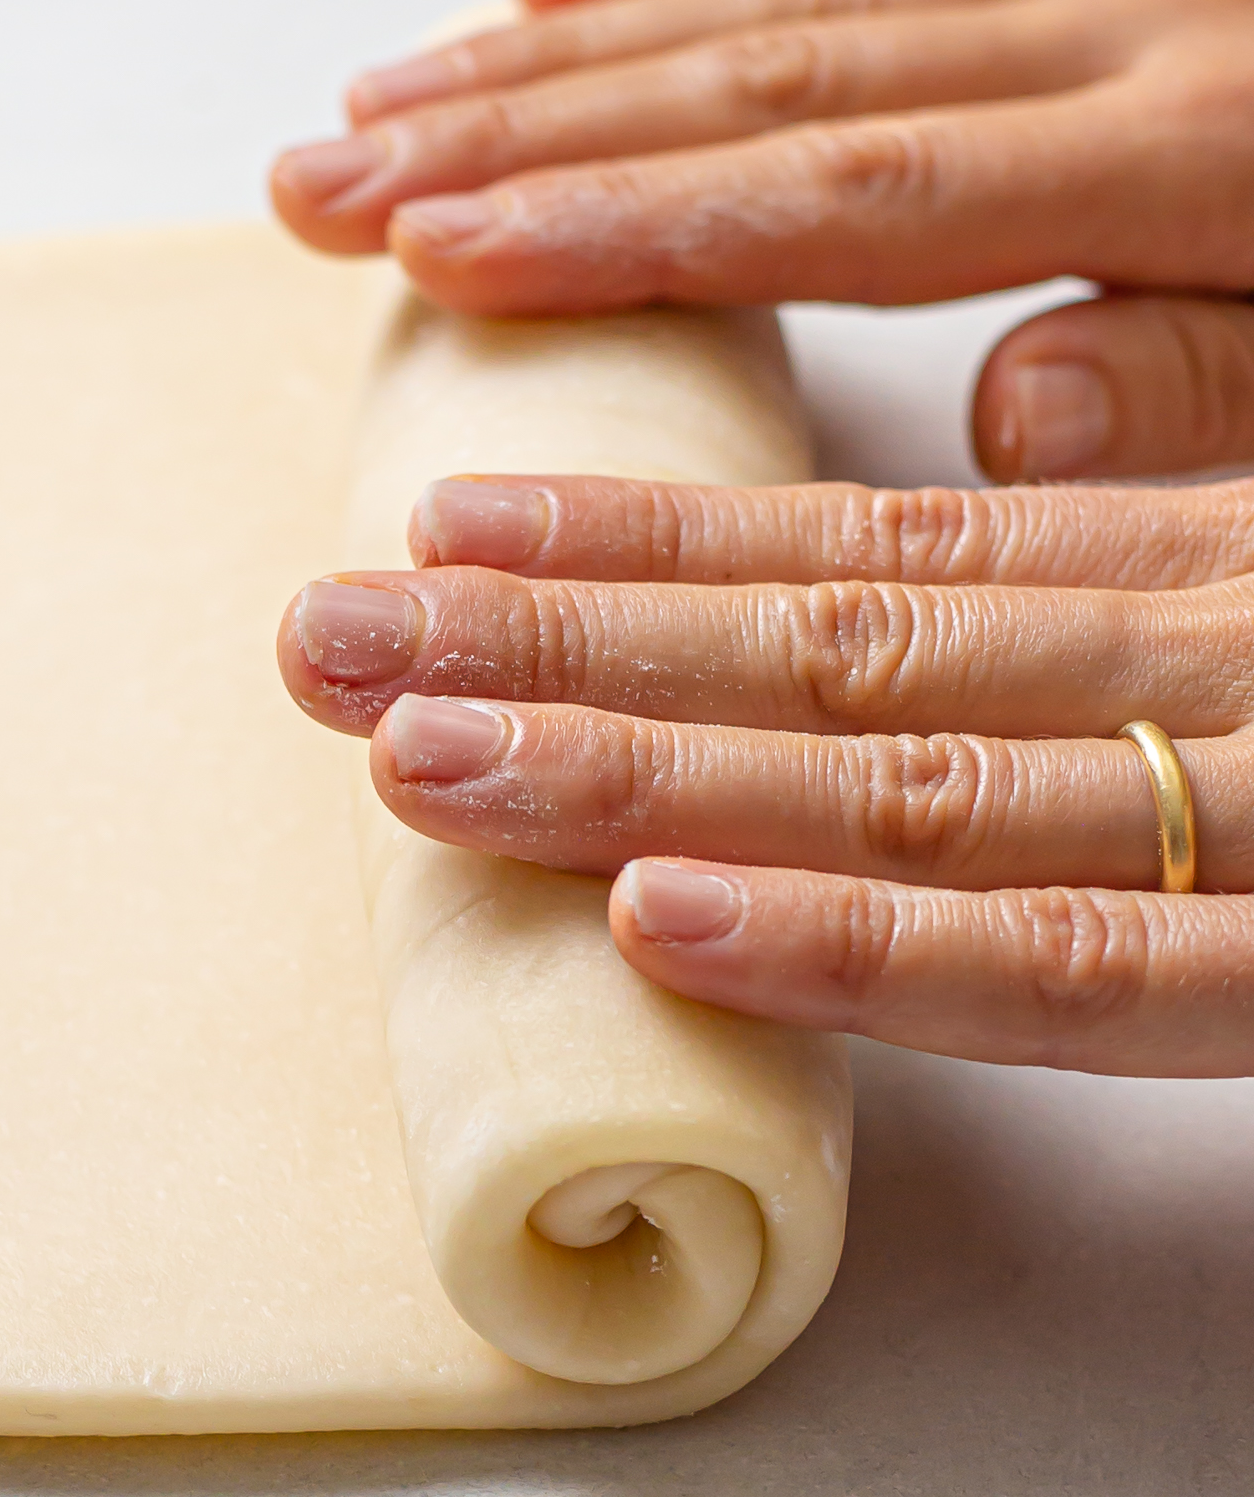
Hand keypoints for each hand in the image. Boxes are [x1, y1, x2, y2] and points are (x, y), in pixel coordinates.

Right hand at [270, 0, 1253, 480]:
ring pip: (770, 5)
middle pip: (762, 75)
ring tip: (364, 104)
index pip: (855, 189)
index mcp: (1188, 142)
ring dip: (547, 59)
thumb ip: (1223, 383)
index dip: (637, 222)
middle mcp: (1104, 33)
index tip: (443, 260)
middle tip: (317, 182)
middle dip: (517, 131)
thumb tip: (1010, 398)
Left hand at [277, 470, 1253, 1073]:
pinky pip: (1072, 973)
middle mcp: (1204, 659)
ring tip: (409, 753)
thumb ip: (1141, 605)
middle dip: (557, 646)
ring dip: (633, 771)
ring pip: (903, 786)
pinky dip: (857, 945)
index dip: (646, 545)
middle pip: (836, 650)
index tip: (445, 524)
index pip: (879, 550)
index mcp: (1201, 575)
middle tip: (329, 639)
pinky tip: (654, 923)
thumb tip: (952, 532)